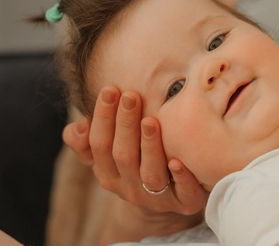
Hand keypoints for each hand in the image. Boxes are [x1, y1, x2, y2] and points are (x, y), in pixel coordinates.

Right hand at [63, 86, 207, 215]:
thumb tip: (78, 125)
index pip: (99, 146)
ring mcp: (158, 198)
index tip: (110, 89)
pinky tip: (178, 161)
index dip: (103, 118)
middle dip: (125, 124)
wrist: (172, 197)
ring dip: (149, 146)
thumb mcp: (108, 153)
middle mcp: (130, 189)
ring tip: (150, 121)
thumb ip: (86, 140)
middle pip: (123, 156)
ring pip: (151, 174)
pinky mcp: (186, 202)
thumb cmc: (138, 162)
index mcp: (109, 174)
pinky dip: (181, 177)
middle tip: (131, 96)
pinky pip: (184, 193)